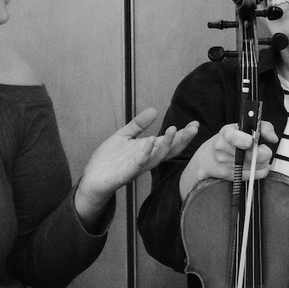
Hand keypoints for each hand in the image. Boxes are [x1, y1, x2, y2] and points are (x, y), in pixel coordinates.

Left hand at [75, 108, 198, 224]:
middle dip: (183, 139)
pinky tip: (151, 140)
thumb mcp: (124, 136)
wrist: (93, 177)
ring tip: (174, 129)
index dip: (183, 134)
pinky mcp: (127, 173)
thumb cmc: (110, 159)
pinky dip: (146, 152)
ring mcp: (139, 166)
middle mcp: (148, 159)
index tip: (194, 123)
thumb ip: (139, 124)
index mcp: (148, 150)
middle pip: (170, 150)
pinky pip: (139, 162)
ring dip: (167, 143)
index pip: (170, 142)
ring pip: (158, 156)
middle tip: (194, 128)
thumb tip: (154, 110)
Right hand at [178, 121, 276, 198]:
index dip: (244, 140)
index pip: (232, 137)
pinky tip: (258, 164)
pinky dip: (261, 170)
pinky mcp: (232, 176)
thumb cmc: (230, 139)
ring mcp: (226, 164)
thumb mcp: (244, 126)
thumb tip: (273, 138)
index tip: (251, 141)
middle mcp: (223, 149)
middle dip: (264, 152)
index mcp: (226, 134)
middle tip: (263, 149)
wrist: (209, 157)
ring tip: (259, 156)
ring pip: (255, 166)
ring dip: (263, 161)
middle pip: (250, 155)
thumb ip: (263, 127)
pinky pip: (254, 175)